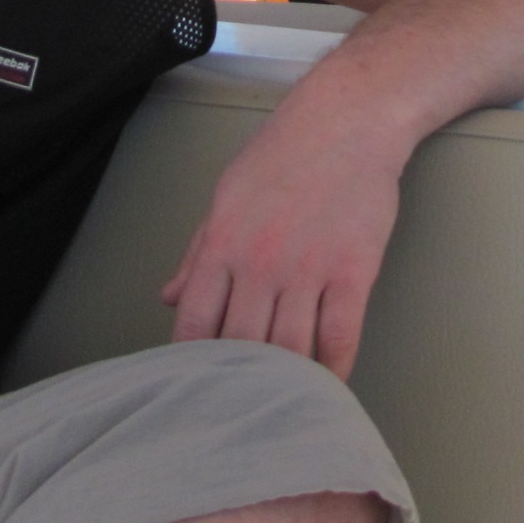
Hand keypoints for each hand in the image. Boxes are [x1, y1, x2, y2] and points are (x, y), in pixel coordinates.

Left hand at [161, 109, 402, 380]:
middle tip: (241, 401)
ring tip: (283, 398)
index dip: (191, 362)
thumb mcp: (227, 196)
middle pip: (242, 346)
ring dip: (288, 381)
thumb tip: (169, 297)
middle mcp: (260, 262)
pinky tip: (328, 385)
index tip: (196, 382)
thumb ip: (197, 252)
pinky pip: (340, 337)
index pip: (194, 323)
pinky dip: (333, 370)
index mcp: (222, 244)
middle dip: (239, 380)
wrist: (348, 121)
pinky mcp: (354, 272)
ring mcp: (308, 269)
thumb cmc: (283, 154)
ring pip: (291, 349)